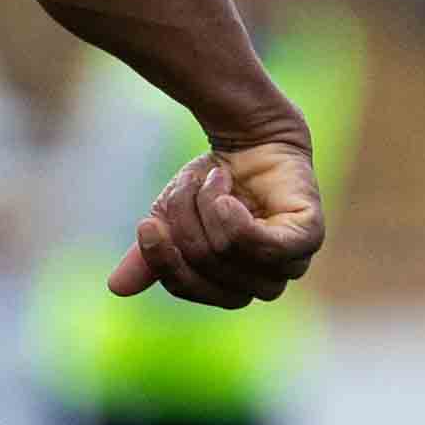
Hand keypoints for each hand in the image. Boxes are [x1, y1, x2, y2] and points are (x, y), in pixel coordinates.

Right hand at [111, 137, 324, 305]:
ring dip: (209, 207)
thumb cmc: (213, 183)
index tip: (147, 223)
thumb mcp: (171, 216)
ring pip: (230, 250)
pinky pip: (269, 247)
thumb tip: (116, 287)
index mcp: (229, 288)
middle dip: (186, 220)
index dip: (165, 259)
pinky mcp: (308, 236)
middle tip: (188, 182)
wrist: (250, 137)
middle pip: (207, 266)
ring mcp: (290, 263)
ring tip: (215, 178)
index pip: (188, 288)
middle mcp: (262, 284)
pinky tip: (228, 196)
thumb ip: (149, 254)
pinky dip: (238, 220)